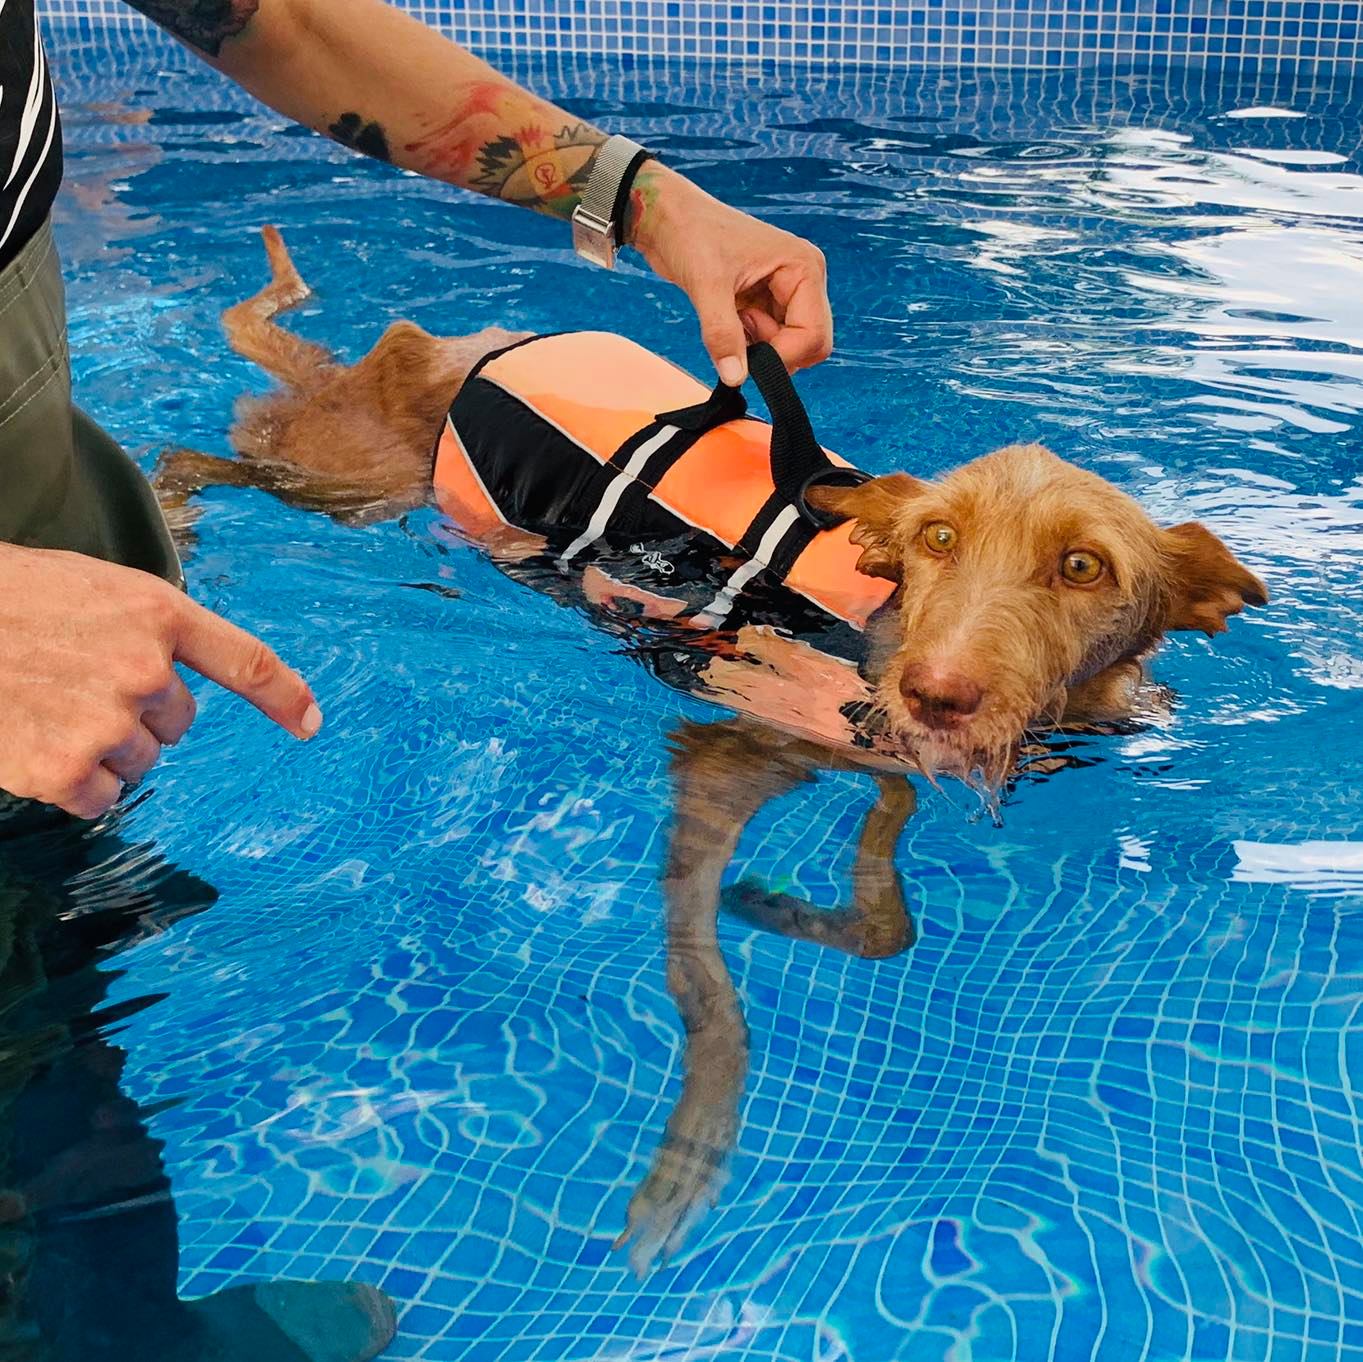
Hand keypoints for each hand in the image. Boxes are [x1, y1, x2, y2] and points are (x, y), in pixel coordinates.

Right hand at [0, 543, 319, 818]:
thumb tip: (179, 682)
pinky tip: (32, 743)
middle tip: (72, 682)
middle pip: (178, 721)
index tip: (312, 724)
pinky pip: (100, 796)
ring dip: (101, 746)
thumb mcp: (93, 590)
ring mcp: (105, 720)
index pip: (243, 660)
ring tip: (44, 705)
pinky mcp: (65, 769)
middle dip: (136, 711)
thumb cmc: (10, 600)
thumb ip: (147, 629)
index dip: (285, 695)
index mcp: (155, 613)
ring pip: (139, 759)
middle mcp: (143, 668)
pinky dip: (72, 782)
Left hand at [629, 164, 832, 384]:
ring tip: (728, 317)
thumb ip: (723, 334)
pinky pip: (768, 342)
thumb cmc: (690, 233)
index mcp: (803, 267)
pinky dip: (747, 343)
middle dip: (774, 353)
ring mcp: (785, 293)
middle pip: (809, 345)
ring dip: (757, 348)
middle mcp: (802, 280)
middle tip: (737, 332)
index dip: (784, 357)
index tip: (746, 360)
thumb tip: (735, 378)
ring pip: (787, 347)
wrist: (667, 219)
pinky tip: (728, 319)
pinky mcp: (766, 302)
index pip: (814, 335)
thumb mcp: (706, 285)